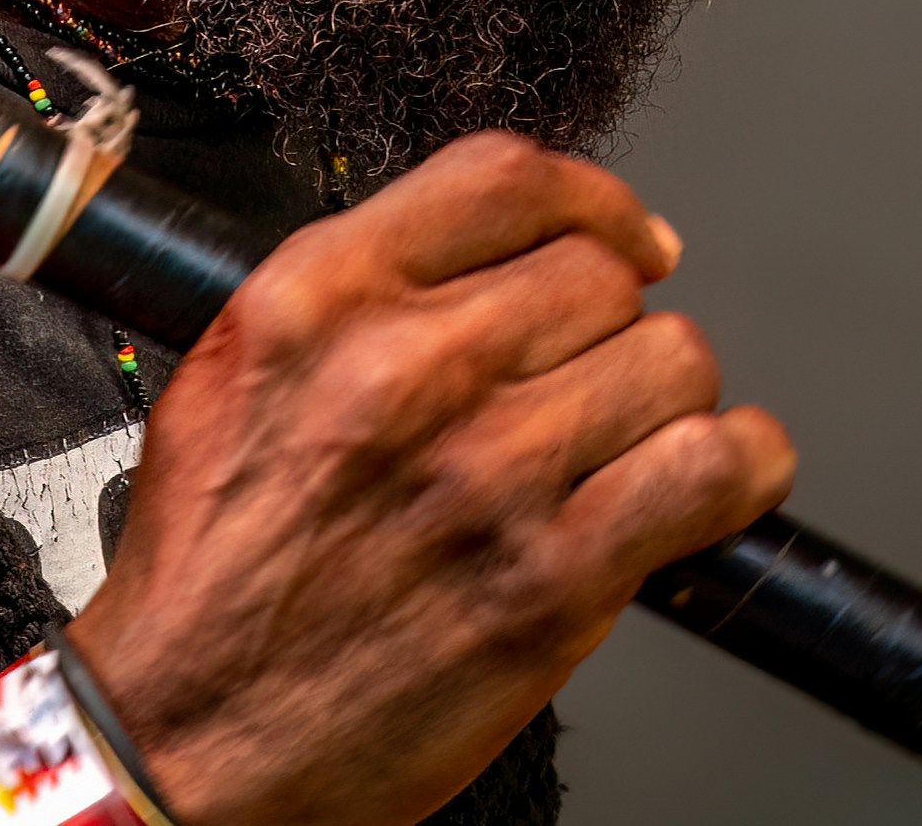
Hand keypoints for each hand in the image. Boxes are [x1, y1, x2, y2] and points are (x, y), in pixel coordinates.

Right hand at [61, 132, 792, 825]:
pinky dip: (735, 469)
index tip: (624, 241)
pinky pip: (710, 469)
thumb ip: (357, 294)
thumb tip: (490, 257)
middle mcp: (407, 366)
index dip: (596, 204)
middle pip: (601, 273)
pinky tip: (706, 484)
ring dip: (666, 401)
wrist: (186, 739)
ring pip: (671, 359)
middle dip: (611, 326)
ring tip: (627, 444)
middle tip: (587, 384)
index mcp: (319, 297)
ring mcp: (489, 471)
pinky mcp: (552, 581)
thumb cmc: (210, 574)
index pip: (509, 182)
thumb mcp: (241, 371)